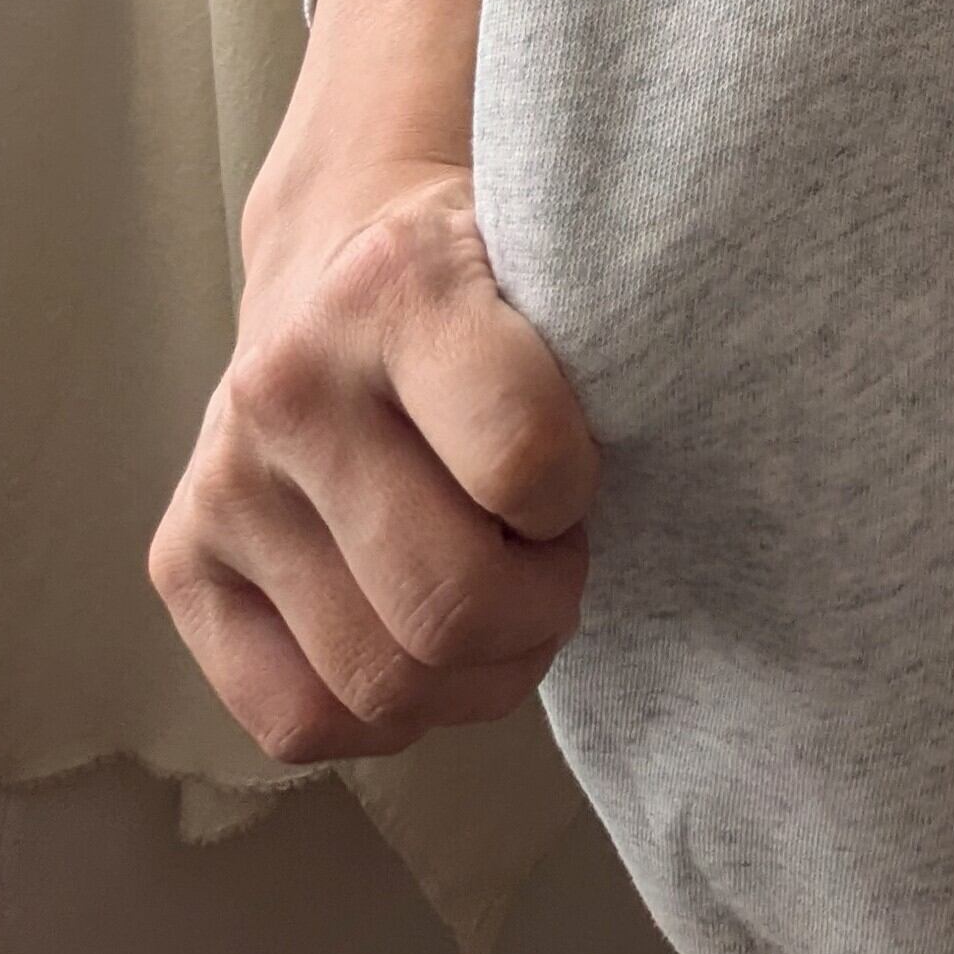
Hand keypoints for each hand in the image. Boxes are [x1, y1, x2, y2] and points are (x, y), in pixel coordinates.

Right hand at [148, 0, 598, 761]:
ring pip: (378, 683)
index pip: (530, 466)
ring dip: (476, 672)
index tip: (590, 474)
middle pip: (448, 605)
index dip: (579, 499)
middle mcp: (288, 383)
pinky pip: (297, 720)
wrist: (350, 233)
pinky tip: (422, 633)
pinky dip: (384, 711)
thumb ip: (633, 335)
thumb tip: (771, 407)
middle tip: (564, 560)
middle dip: (540, 609)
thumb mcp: (576, 259)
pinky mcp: (181, 557)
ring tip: (505, 596)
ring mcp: (224, 478)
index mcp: (398, 287)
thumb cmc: (506, 264)